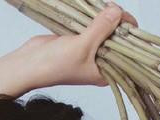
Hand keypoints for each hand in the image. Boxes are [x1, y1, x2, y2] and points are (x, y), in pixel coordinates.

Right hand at [19, 2, 138, 87]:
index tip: (125, 18)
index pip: (126, 52)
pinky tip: (96, 7)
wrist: (31, 64)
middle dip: (117, 22)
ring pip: (104, 30)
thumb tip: (117, 12)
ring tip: (104, 6)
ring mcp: (90, 50)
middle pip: (117, 38)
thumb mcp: (83, 46)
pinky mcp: (80, 39)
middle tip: (111, 9)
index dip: (129, 34)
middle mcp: (101, 62)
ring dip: (104, 17)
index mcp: (106, 72)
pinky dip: (93, 16)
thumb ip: (101, 28)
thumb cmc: (56, 65)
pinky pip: (92, 25)